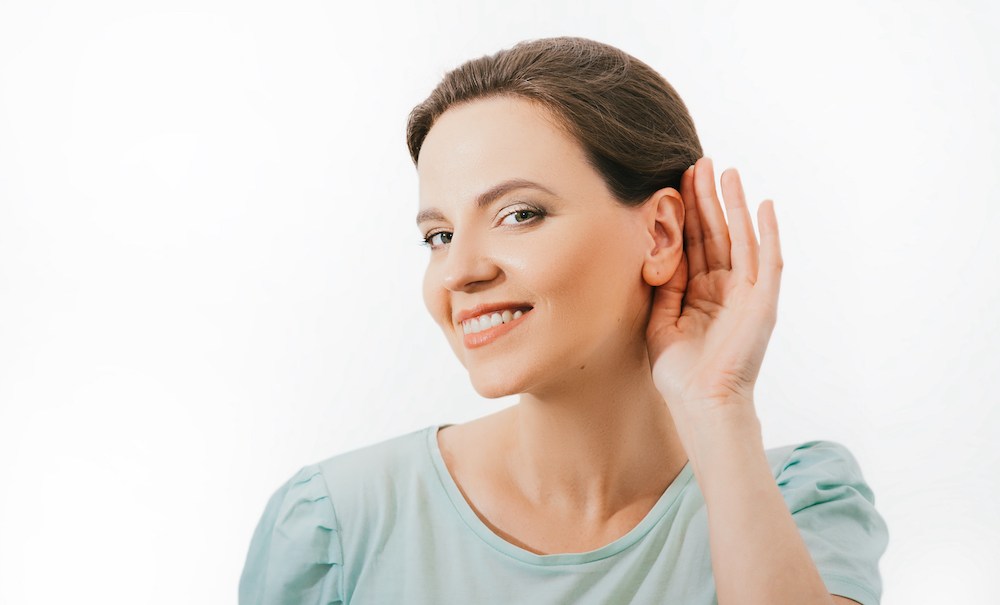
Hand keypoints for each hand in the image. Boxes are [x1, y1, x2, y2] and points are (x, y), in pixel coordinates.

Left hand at [647, 157, 782, 414]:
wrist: (700, 403)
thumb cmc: (678, 373)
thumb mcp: (660, 322)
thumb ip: (662, 288)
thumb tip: (656, 253)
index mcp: (700, 293)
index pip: (694, 243)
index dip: (687, 213)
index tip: (676, 180)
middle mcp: (725, 288)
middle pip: (716, 233)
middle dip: (707, 199)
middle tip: (700, 162)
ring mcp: (746, 294)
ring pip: (740, 238)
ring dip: (734, 205)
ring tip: (727, 172)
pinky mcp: (762, 302)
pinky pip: (766, 261)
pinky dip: (767, 233)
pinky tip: (763, 205)